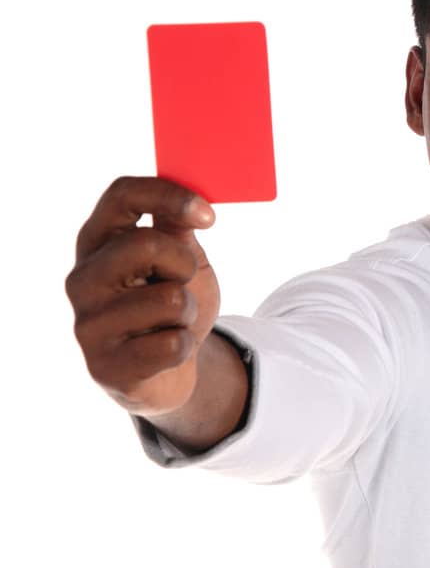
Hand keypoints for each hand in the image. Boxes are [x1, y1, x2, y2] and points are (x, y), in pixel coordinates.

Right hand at [65, 176, 221, 415]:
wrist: (168, 372)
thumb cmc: (172, 306)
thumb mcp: (181, 261)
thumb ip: (177, 229)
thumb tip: (185, 200)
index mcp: (98, 243)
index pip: (121, 195)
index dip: (169, 196)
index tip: (209, 216)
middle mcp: (83, 279)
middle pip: (147, 245)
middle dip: (185, 265)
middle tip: (183, 283)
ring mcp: (88, 324)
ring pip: (169, 299)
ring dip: (188, 312)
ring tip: (171, 323)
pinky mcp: (105, 366)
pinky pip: (173, 343)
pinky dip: (184, 346)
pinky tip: (164, 352)